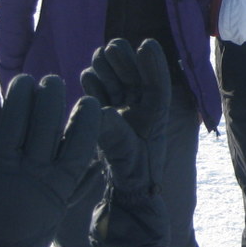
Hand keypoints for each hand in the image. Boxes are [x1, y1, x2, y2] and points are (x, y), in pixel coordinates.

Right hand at [81, 38, 170, 246]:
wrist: (123, 202)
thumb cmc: (133, 181)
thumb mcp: (126, 159)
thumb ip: (115, 136)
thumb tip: (100, 111)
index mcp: (156, 119)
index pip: (158, 87)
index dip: (153, 65)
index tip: (146, 44)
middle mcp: (143, 115)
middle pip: (136, 81)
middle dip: (126, 62)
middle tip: (114, 45)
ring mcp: (126, 118)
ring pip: (119, 86)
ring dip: (110, 70)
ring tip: (100, 53)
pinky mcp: (109, 124)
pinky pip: (105, 98)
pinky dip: (96, 86)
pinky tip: (88, 74)